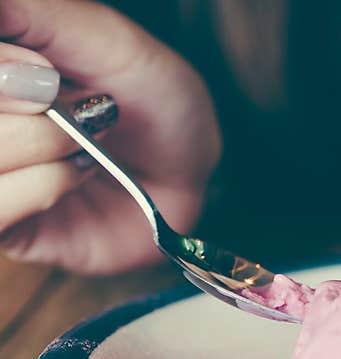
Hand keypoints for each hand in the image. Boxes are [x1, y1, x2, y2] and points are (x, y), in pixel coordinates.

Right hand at [0, 0, 220, 273]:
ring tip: (84, 139)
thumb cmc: (151, 96)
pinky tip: (79, 174)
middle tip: (67, 97)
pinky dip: (42, 185)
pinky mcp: (7, 227)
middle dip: (16, 100)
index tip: (42, 71)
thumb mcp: (99, 37)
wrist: (194, 165)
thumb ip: (30, 15)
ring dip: (37, 143)